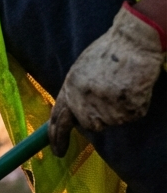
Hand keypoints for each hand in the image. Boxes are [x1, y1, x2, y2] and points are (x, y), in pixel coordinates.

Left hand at [49, 3, 165, 156]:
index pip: (58, 121)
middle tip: (110, 103)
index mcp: (69, 90)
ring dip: (118, 109)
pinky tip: (134, 86)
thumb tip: (72, 115)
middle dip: (99, 117)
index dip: (57, 139)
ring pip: (112, 121)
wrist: (133, 40)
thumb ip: (75, 93)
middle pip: (89, 125)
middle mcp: (84, 101)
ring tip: (122, 85)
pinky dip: (135, 104)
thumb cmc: (109, 52)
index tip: (58, 152)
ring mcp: (105, 106)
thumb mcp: (81, 71)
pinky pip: (131, 115)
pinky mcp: (126, 109)